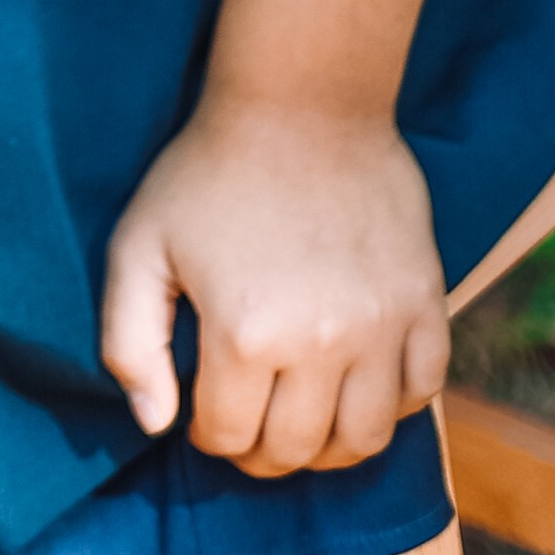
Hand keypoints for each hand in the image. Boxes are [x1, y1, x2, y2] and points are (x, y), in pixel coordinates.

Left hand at [101, 93, 449, 474]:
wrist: (300, 102)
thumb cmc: (208, 172)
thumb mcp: (138, 245)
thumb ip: (129, 342)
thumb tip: (154, 424)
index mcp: (245, 333)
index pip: (227, 437)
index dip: (205, 433)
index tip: (199, 409)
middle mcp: (322, 343)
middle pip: (296, 450)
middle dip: (261, 451)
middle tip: (246, 421)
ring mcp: (383, 327)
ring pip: (365, 441)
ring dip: (327, 447)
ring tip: (301, 417)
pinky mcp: (426, 303)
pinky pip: (422, 394)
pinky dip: (391, 407)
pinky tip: (356, 384)